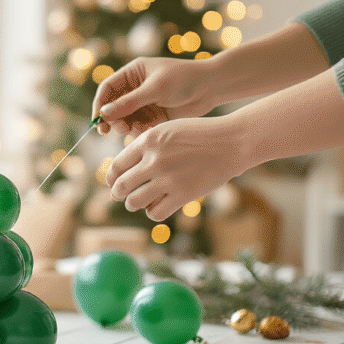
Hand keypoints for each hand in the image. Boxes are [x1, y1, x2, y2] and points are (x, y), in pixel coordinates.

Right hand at [91, 57, 217, 135]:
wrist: (212, 87)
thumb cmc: (185, 79)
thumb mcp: (155, 89)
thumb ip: (129, 102)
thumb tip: (104, 113)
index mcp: (133, 73)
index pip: (107, 89)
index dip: (100, 105)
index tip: (99, 122)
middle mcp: (135, 87)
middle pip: (113, 107)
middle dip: (115, 120)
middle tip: (122, 130)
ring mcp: (144, 102)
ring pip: (125, 119)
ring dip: (129, 127)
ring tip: (141, 130)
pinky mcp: (154, 115)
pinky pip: (139, 126)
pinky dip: (141, 131)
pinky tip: (151, 131)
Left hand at [105, 115, 250, 221]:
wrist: (232, 142)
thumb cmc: (199, 135)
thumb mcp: (168, 130)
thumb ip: (146, 145)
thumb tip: (123, 167)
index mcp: (149, 140)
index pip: (117, 165)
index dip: (111, 177)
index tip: (112, 182)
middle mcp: (155, 160)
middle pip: (121, 185)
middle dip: (117, 193)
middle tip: (120, 195)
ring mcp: (169, 178)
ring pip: (134, 202)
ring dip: (133, 204)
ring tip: (137, 202)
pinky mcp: (183, 195)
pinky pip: (155, 213)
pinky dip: (153, 212)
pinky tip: (157, 207)